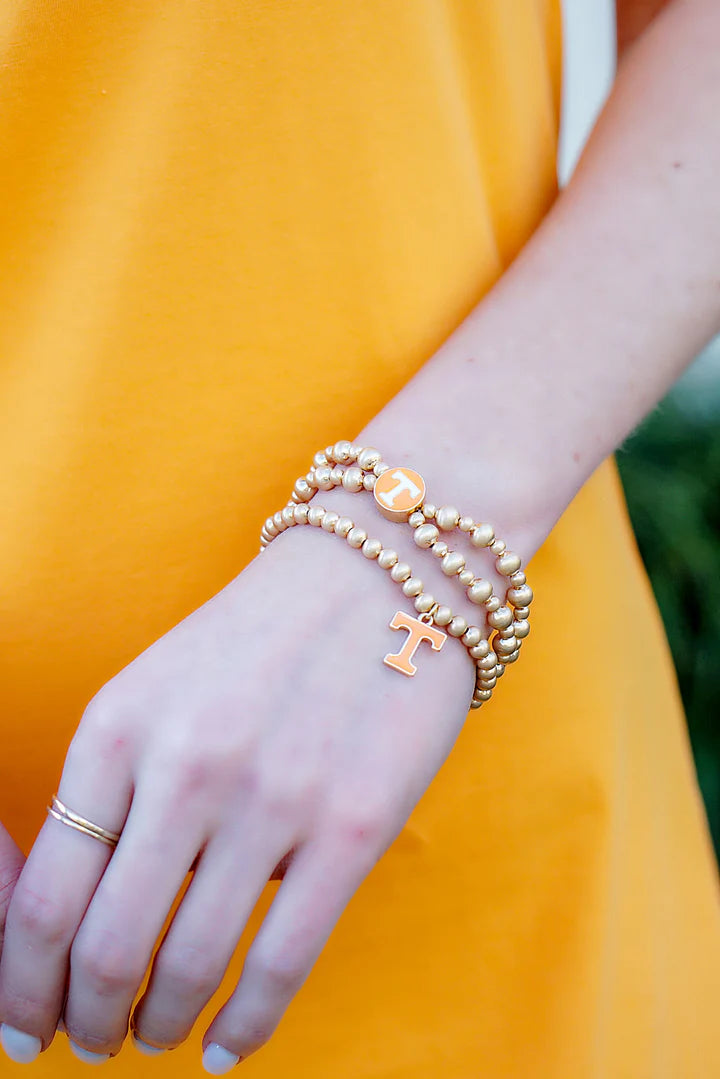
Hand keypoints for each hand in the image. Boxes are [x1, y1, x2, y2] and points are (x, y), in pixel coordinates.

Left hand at [0, 520, 473, 1068]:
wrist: (381, 575)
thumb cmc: (261, 637)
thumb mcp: (157, 689)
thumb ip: (112, 790)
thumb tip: (80, 913)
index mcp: (118, 727)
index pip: (42, 898)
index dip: (21, 987)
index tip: (25, 1024)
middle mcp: (186, 766)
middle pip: (104, 949)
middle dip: (86, 1021)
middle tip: (94, 1040)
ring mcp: (274, 799)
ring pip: (187, 967)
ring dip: (160, 1024)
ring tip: (159, 1032)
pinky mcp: (354, 826)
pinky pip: (282, 962)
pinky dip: (246, 1025)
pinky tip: (229, 1047)